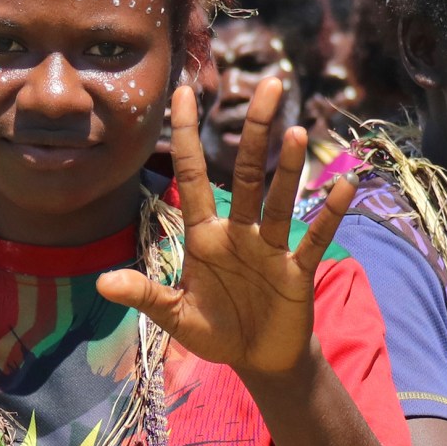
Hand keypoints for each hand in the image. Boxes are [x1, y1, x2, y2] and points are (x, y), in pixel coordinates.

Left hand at [97, 79, 351, 379]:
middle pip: (246, 173)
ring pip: (280, 199)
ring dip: (288, 168)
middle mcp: (239, 232)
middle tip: (270, 84)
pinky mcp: (297, 270)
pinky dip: (329, 215)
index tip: (183, 91)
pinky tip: (343, 186)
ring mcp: (271, 247)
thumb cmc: (216, 333)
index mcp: (205, 236)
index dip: (187, 134)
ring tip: (296, 132)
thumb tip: (103, 283)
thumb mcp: (176, 317)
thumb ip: (146, 296)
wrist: (259, 361)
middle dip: (255, 130)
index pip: (193, 175)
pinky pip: (314, 238)